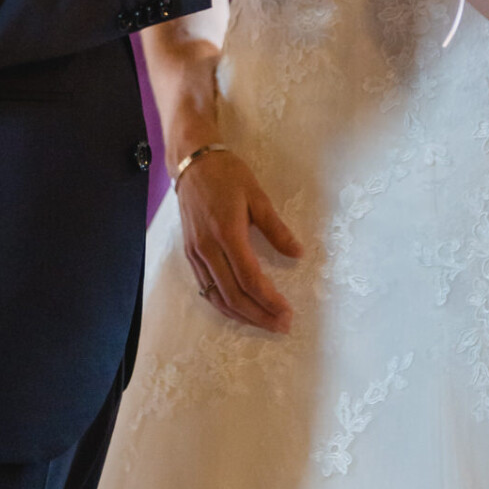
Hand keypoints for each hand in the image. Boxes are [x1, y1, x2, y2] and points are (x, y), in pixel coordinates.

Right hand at [177, 148, 301, 332]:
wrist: (192, 163)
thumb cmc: (228, 175)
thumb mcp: (257, 196)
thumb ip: (276, 228)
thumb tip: (297, 254)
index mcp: (227, 233)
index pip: (250, 279)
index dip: (270, 300)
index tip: (288, 313)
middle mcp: (208, 249)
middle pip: (233, 295)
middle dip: (259, 315)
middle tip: (282, 325)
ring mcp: (196, 253)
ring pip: (217, 297)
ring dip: (242, 315)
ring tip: (264, 323)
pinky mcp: (190, 253)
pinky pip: (205, 288)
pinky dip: (223, 304)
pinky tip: (238, 309)